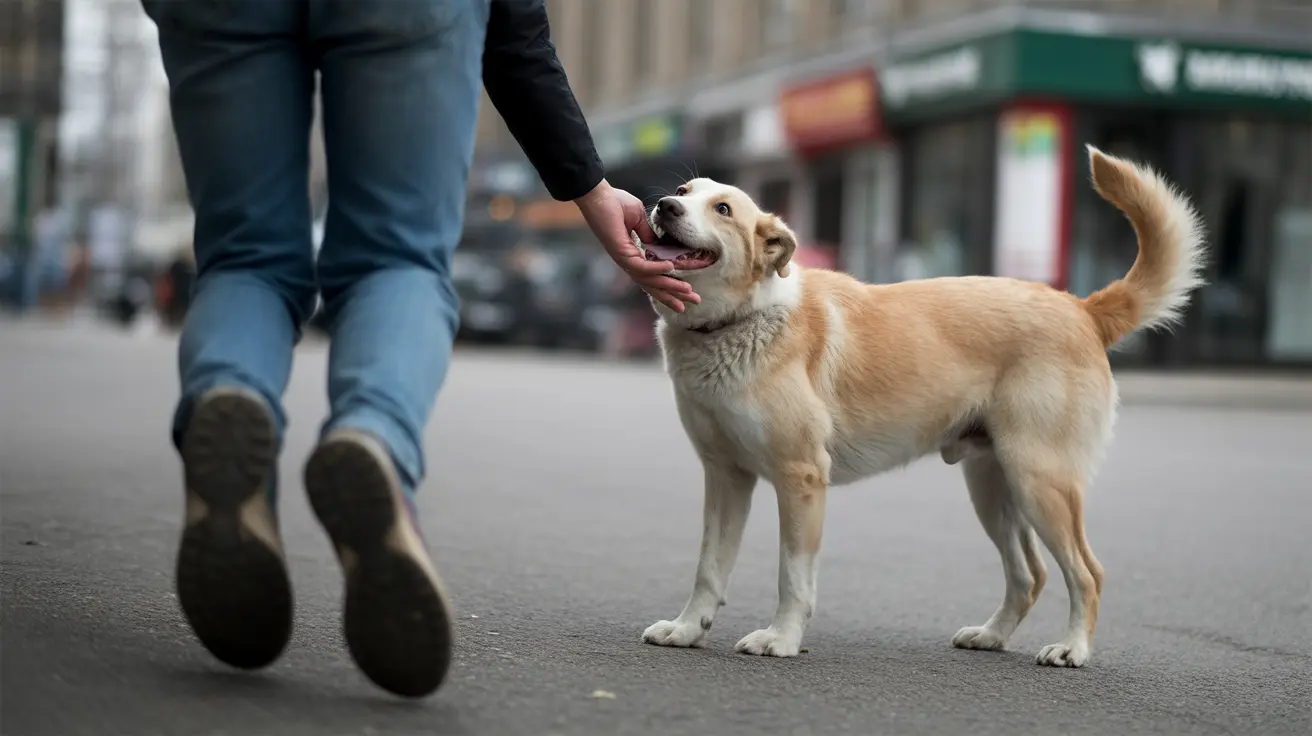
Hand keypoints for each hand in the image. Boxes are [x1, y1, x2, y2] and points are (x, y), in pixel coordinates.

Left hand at [574, 180, 700, 312]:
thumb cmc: (615, 203)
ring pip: (649, 280)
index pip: (654, 276)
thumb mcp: (640, 219)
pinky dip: (656, 268)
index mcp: (633, 255)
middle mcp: (628, 261)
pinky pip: (641, 266)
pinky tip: (671, 268)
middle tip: (694, 302)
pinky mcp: (621, 253)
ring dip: (669, 286)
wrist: (598, 195)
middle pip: (653, 284)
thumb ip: (649, 234)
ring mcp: (624, 259)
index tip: (689, 290)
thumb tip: (659, 245)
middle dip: (674, 295)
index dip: (671, 285)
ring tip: (687, 290)